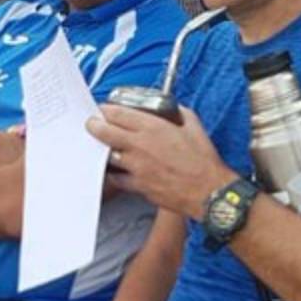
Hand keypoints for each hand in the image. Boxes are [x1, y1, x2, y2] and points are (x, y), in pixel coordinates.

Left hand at [86, 104, 236, 220]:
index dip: (106, 110)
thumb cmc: (203, 161)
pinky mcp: (138, 186)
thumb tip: (172, 111)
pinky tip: (117, 169)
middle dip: (94, 126)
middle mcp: (140, 146)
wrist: (208, 191)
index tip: (104, 110)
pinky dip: (115, 173)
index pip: (118, 114)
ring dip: (102, 150)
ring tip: (103, 147)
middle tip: (92, 124)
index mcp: (153, 128)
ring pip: (107, 157)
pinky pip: (117, 178)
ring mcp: (136, 168)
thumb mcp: (193, 125)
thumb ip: (179, 114)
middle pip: (104, 132)